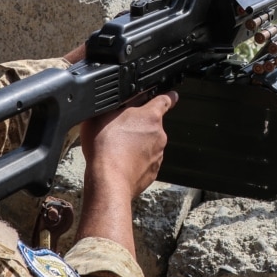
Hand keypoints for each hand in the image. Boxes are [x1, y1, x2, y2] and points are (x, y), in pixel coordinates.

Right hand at [75, 91, 178, 254]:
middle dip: (139, 125)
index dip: (168, 96)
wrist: (108, 181)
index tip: (172, 95)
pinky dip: (135, 160)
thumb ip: (118, 103)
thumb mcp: (104, 113)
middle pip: (152, 124)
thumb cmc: (105, 146)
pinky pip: (145, 161)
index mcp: (150, 116)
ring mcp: (158, 155)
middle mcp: (159, 135)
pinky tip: (120, 162)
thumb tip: (124, 98)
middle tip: (119, 129)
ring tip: (116, 148)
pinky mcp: (152, 172)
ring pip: (148, 144)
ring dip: (137, 144)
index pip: (165, 100)